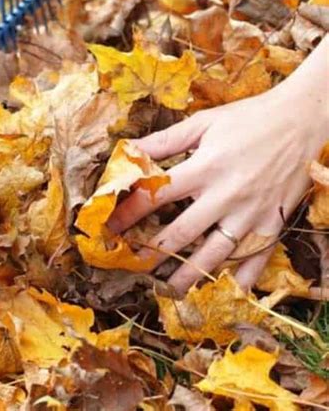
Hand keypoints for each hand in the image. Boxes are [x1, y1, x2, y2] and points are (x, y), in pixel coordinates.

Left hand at [108, 36, 328, 295]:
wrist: (302, 121)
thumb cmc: (249, 118)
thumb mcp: (204, 122)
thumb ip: (165, 140)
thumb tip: (129, 149)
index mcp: (204, 167)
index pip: (156, 195)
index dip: (128, 211)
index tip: (109, 226)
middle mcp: (225, 195)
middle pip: (181, 233)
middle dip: (152, 251)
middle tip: (132, 265)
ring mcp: (251, 214)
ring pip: (215, 254)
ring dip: (189, 274)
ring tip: (168, 290)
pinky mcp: (273, 223)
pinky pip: (256, 258)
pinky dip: (242, 278)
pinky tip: (225, 292)